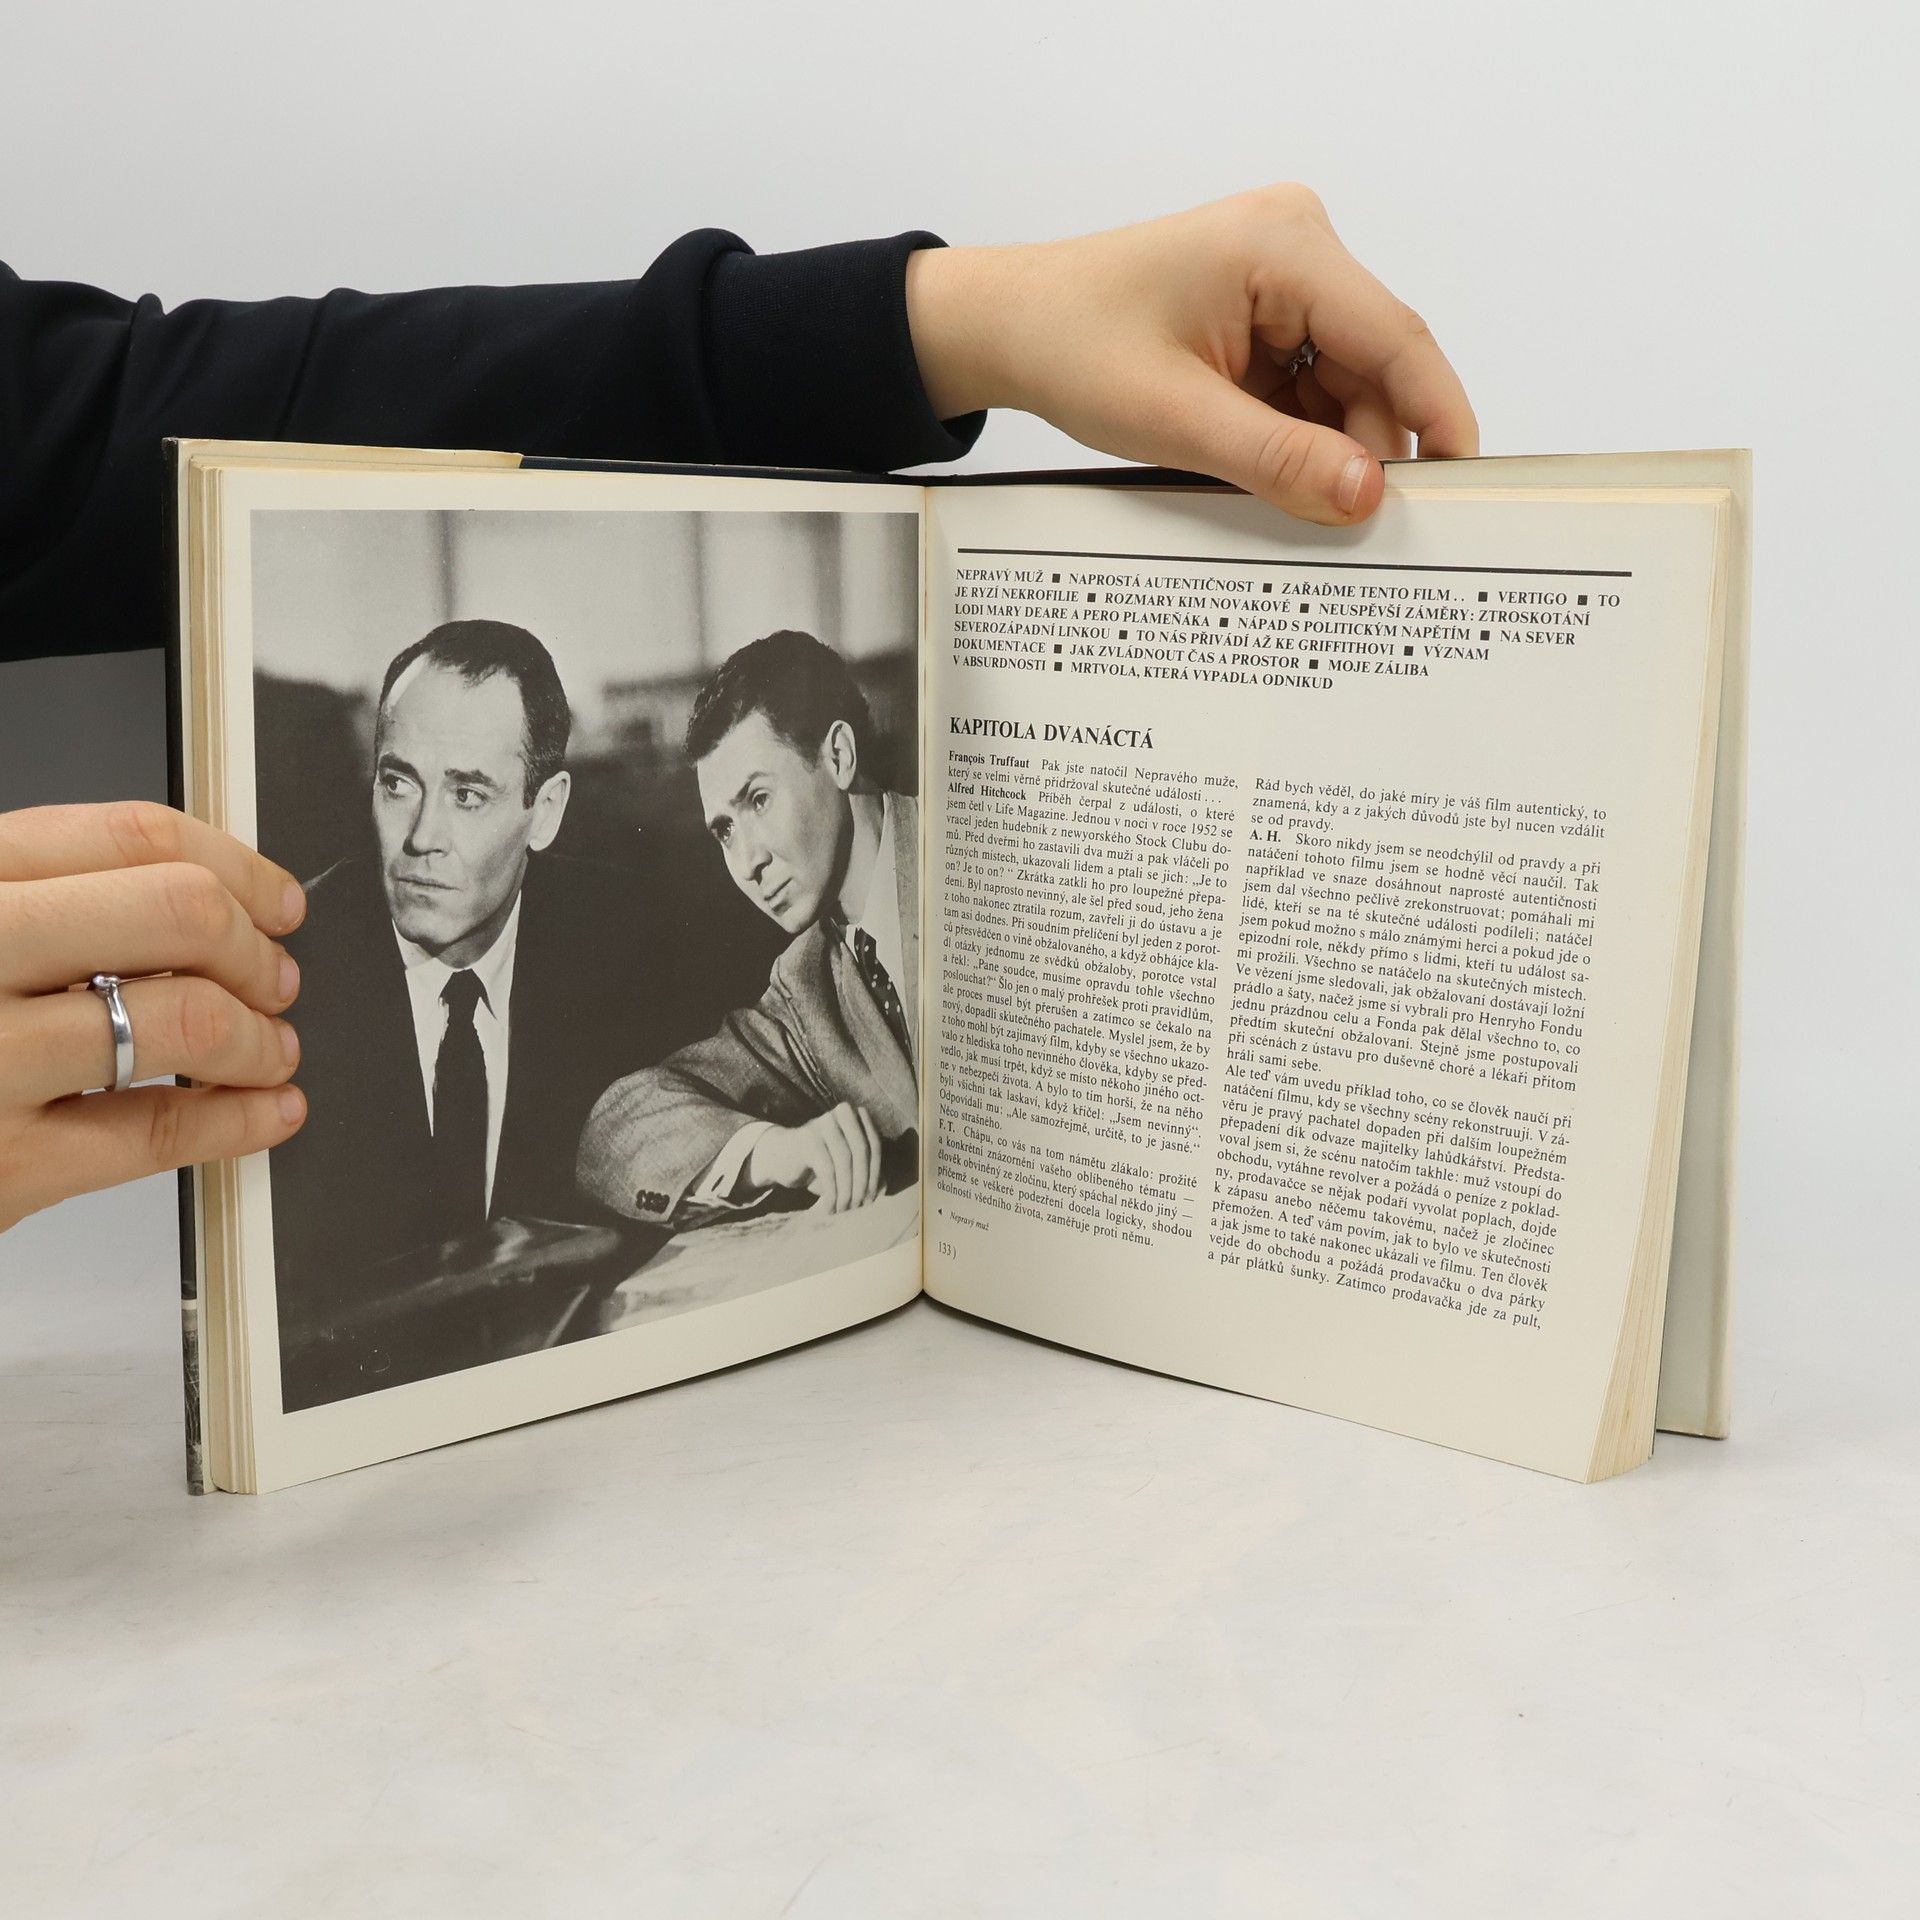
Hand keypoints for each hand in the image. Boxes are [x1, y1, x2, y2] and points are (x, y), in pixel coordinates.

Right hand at [0, 802, 308, 1233]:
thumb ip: (43, 898)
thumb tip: (200, 896)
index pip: (129, 835)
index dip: (234, 865)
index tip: (275, 898)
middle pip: (178, 913)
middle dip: (254, 948)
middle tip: (274, 978)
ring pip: (187, 1020)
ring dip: (260, 1037)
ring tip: (269, 1048)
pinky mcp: (1, 1168)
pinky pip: (158, 1132)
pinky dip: (238, 1120)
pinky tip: (265, 1110)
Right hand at [745, 1102, 883, 1212]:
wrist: (780, 1158)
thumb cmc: (820, 1164)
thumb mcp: (846, 1167)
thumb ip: (866, 1173)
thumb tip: (884, 1188)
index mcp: (856, 1115)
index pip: (874, 1144)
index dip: (876, 1173)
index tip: (873, 1198)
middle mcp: (841, 1113)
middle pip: (861, 1150)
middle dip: (862, 1182)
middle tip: (858, 1206)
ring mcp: (823, 1123)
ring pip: (844, 1161)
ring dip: (846, 1191)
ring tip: (843, 1209)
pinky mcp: (807, 1138)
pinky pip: (827, 1169)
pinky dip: (832, 1193)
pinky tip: (829, 1207)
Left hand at [906, 183, 1477, 525]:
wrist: (1008, 328)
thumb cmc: (1070, 344)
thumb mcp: (1174, 417)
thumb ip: (1276, 459)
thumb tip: (1366, 494)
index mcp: (1286, 245)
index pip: (1396, 338)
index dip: (1440, 416)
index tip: (1468, 485)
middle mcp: (1299, 247)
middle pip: (1375, 368)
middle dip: (1369, 449)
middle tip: (1365, 530)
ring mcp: (1284, 282)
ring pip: (1344, 387)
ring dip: (1330, 450)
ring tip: (1298, 506)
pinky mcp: (1265, 318)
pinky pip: (1308, 390)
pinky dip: (1301, 440)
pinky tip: (1279, 479)